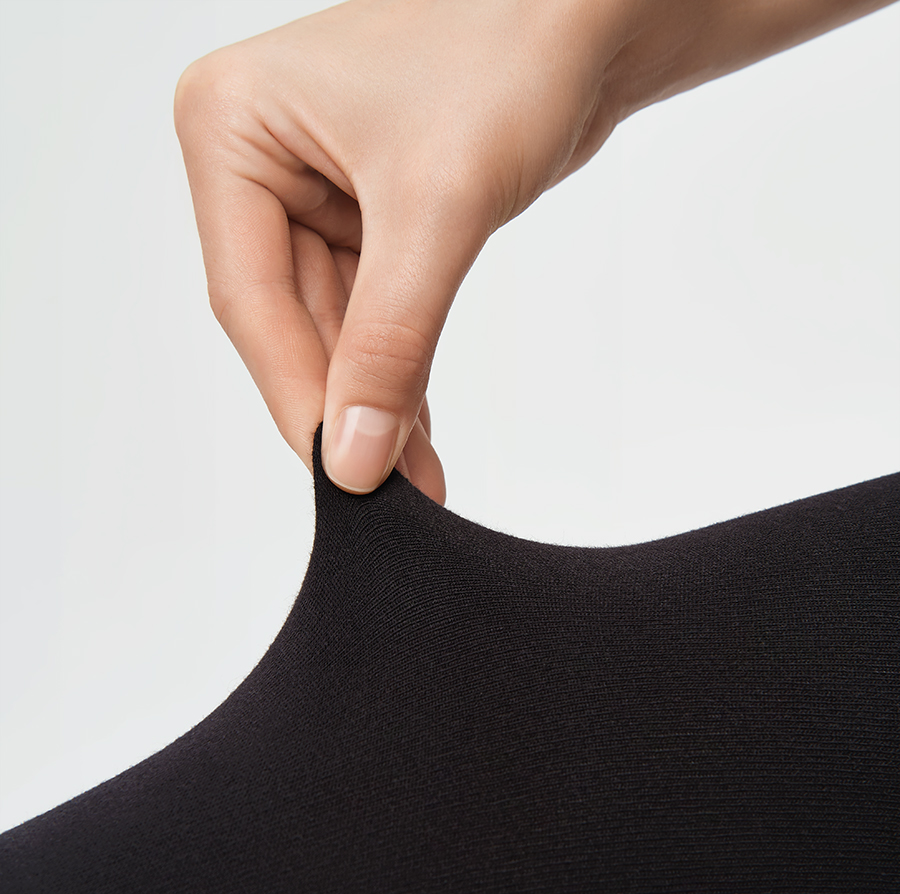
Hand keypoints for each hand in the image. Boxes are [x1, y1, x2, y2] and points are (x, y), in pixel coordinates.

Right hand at [173, 0, 622, 501]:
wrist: (593, 12)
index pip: (249, 295)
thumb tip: (354, 457)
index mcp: (231, 124)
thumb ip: (391, 342)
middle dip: (346, 407)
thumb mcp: (438, 209)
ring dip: (375, 400)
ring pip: (331, 326)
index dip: (299, 394)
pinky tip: (416, 432)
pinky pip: (369, 312)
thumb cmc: (512, 47)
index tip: (338, 472)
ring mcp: (310, 186)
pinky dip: (397, 369)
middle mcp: (258, 156)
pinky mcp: (365, 212)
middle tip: (383, 490)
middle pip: (287, 320)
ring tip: (412, 479)